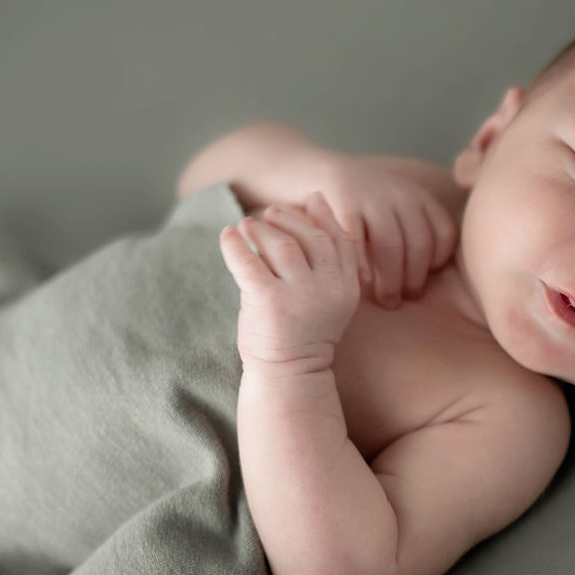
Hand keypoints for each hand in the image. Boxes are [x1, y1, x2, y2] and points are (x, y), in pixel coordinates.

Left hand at [219, 192, 359, 370]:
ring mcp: (299, 295)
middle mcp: (328, 288)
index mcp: (346, 286)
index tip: (305, 204)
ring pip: (282, 245)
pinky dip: (235, 245)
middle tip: (269, 213)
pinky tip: (227, 237)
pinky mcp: (269, 302)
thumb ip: (325, 253)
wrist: (288, 375)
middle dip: (288, 220)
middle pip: (311, 237)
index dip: (321, 217)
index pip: (339, 239)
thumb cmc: (303, 330)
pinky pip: (249, 262)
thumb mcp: (327, 292)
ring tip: (247, 226)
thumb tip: (317, 199)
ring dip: (261, 230)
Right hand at [316, 154, 457, 307]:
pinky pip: (358, 239)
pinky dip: (363, 264)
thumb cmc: (358, 202)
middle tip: (406, 300)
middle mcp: (400, 193)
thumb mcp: (392, 206)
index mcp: (417, 196)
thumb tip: (428, 277)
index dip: (438, 261)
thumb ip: (411, 231)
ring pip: (392, 244)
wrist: (312, 167)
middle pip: (420, 242)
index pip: (443, 232)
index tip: (426, 281)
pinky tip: (363, 283)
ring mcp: (372, 195)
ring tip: (388, 301)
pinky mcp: (343, 200)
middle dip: (415, 278)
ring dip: (392, 279)